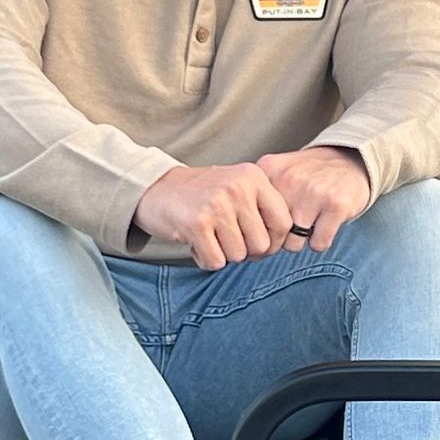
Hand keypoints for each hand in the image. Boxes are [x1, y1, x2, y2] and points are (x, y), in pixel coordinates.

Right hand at [133, 161, 293, 269]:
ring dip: (224, 255)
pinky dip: (206, 259)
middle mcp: (238, 188)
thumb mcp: (237, 187)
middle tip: (227, 242)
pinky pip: (216, 262)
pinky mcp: (196, 223)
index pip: (284, 223)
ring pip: (239, 256)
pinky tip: (196, 243)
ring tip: (209, 236)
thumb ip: (263, 208)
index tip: (260, 245)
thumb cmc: (201, 194)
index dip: (275, 243)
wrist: (154, 187)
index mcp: (254, 177)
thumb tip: (285, 244)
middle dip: (247, 252)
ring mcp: (217, 204)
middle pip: (262, 245)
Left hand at [257, 146, 370, 251]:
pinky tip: (325, 225)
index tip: (268, 229)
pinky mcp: (335, 205)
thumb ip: (256, 193)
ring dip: (301, 241)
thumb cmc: (310, 174)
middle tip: (293, 227)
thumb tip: (238, 234)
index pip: (249, 217)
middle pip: (270, 234)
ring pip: (292, 244)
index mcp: (268, 170)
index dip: (258, 229)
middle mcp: (288, 180)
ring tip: (310, 224)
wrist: (351, 159)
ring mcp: (312, 192)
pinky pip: (318, 244)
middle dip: (280, 238)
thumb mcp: (278, 171)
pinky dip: (321, 241)